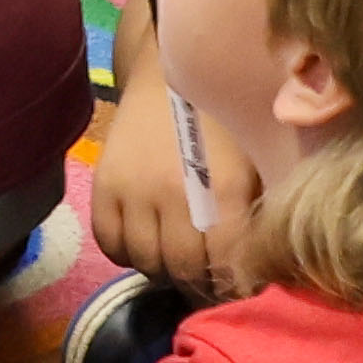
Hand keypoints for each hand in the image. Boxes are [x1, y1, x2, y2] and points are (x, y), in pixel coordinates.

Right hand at [88, 67, 254, 298]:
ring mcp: (135, 190)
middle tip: (204, 282)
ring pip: (145, 261)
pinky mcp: (103, 184)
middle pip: (183, 269)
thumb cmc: (223, 121)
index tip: (236, 289)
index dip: (233, 287)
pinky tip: (142, 245)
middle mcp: (177, 194)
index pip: (226, 265)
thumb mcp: (255, 164)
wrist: (169, 74)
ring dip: (162, 270)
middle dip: (197, 284)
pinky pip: (110, 242)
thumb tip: (258, 267)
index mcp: (225, 189)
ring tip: (174, 264)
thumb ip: (255, 215)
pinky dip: (126, 254)